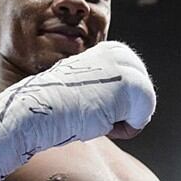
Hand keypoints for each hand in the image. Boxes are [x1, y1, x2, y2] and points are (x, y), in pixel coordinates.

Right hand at [0, 41, 155, 180]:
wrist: (37, 110)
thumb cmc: (55, 107)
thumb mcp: (85, 89)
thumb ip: (106, 88)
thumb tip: (122, 101)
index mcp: (110, 51)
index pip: (132, 91)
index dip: (112, 109)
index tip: (86, 104)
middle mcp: (121, 53)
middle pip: (142, 99)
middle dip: (122, 114)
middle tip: (92, 112)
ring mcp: (127, 67)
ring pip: (143, 109)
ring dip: (120, 122)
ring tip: (93, 114)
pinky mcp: (134, 84)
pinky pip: (142, 120)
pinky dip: (122, 130)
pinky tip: (99, 119)